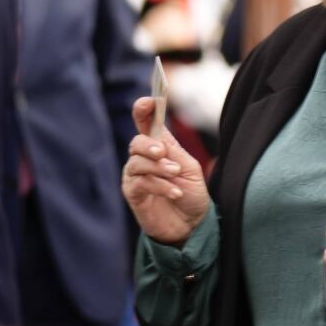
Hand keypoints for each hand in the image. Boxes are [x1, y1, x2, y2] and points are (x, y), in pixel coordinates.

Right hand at [121, 96, 209, 243]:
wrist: (191, 224)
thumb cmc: (191, 193)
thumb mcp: (189, 168)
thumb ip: (174, 152)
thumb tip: (158, 139)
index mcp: (159, 146)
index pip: (145, 123)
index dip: (143, 110)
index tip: (148, 101)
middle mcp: (143, 159)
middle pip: (136, 143)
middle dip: (148, 145)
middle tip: (162, 151)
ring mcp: (136, 176)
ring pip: (136, 163)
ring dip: (158, 167)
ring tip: (175, 174)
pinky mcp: (133, 194)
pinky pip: (140, 184)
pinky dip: (159, 185)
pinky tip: (175, 192)